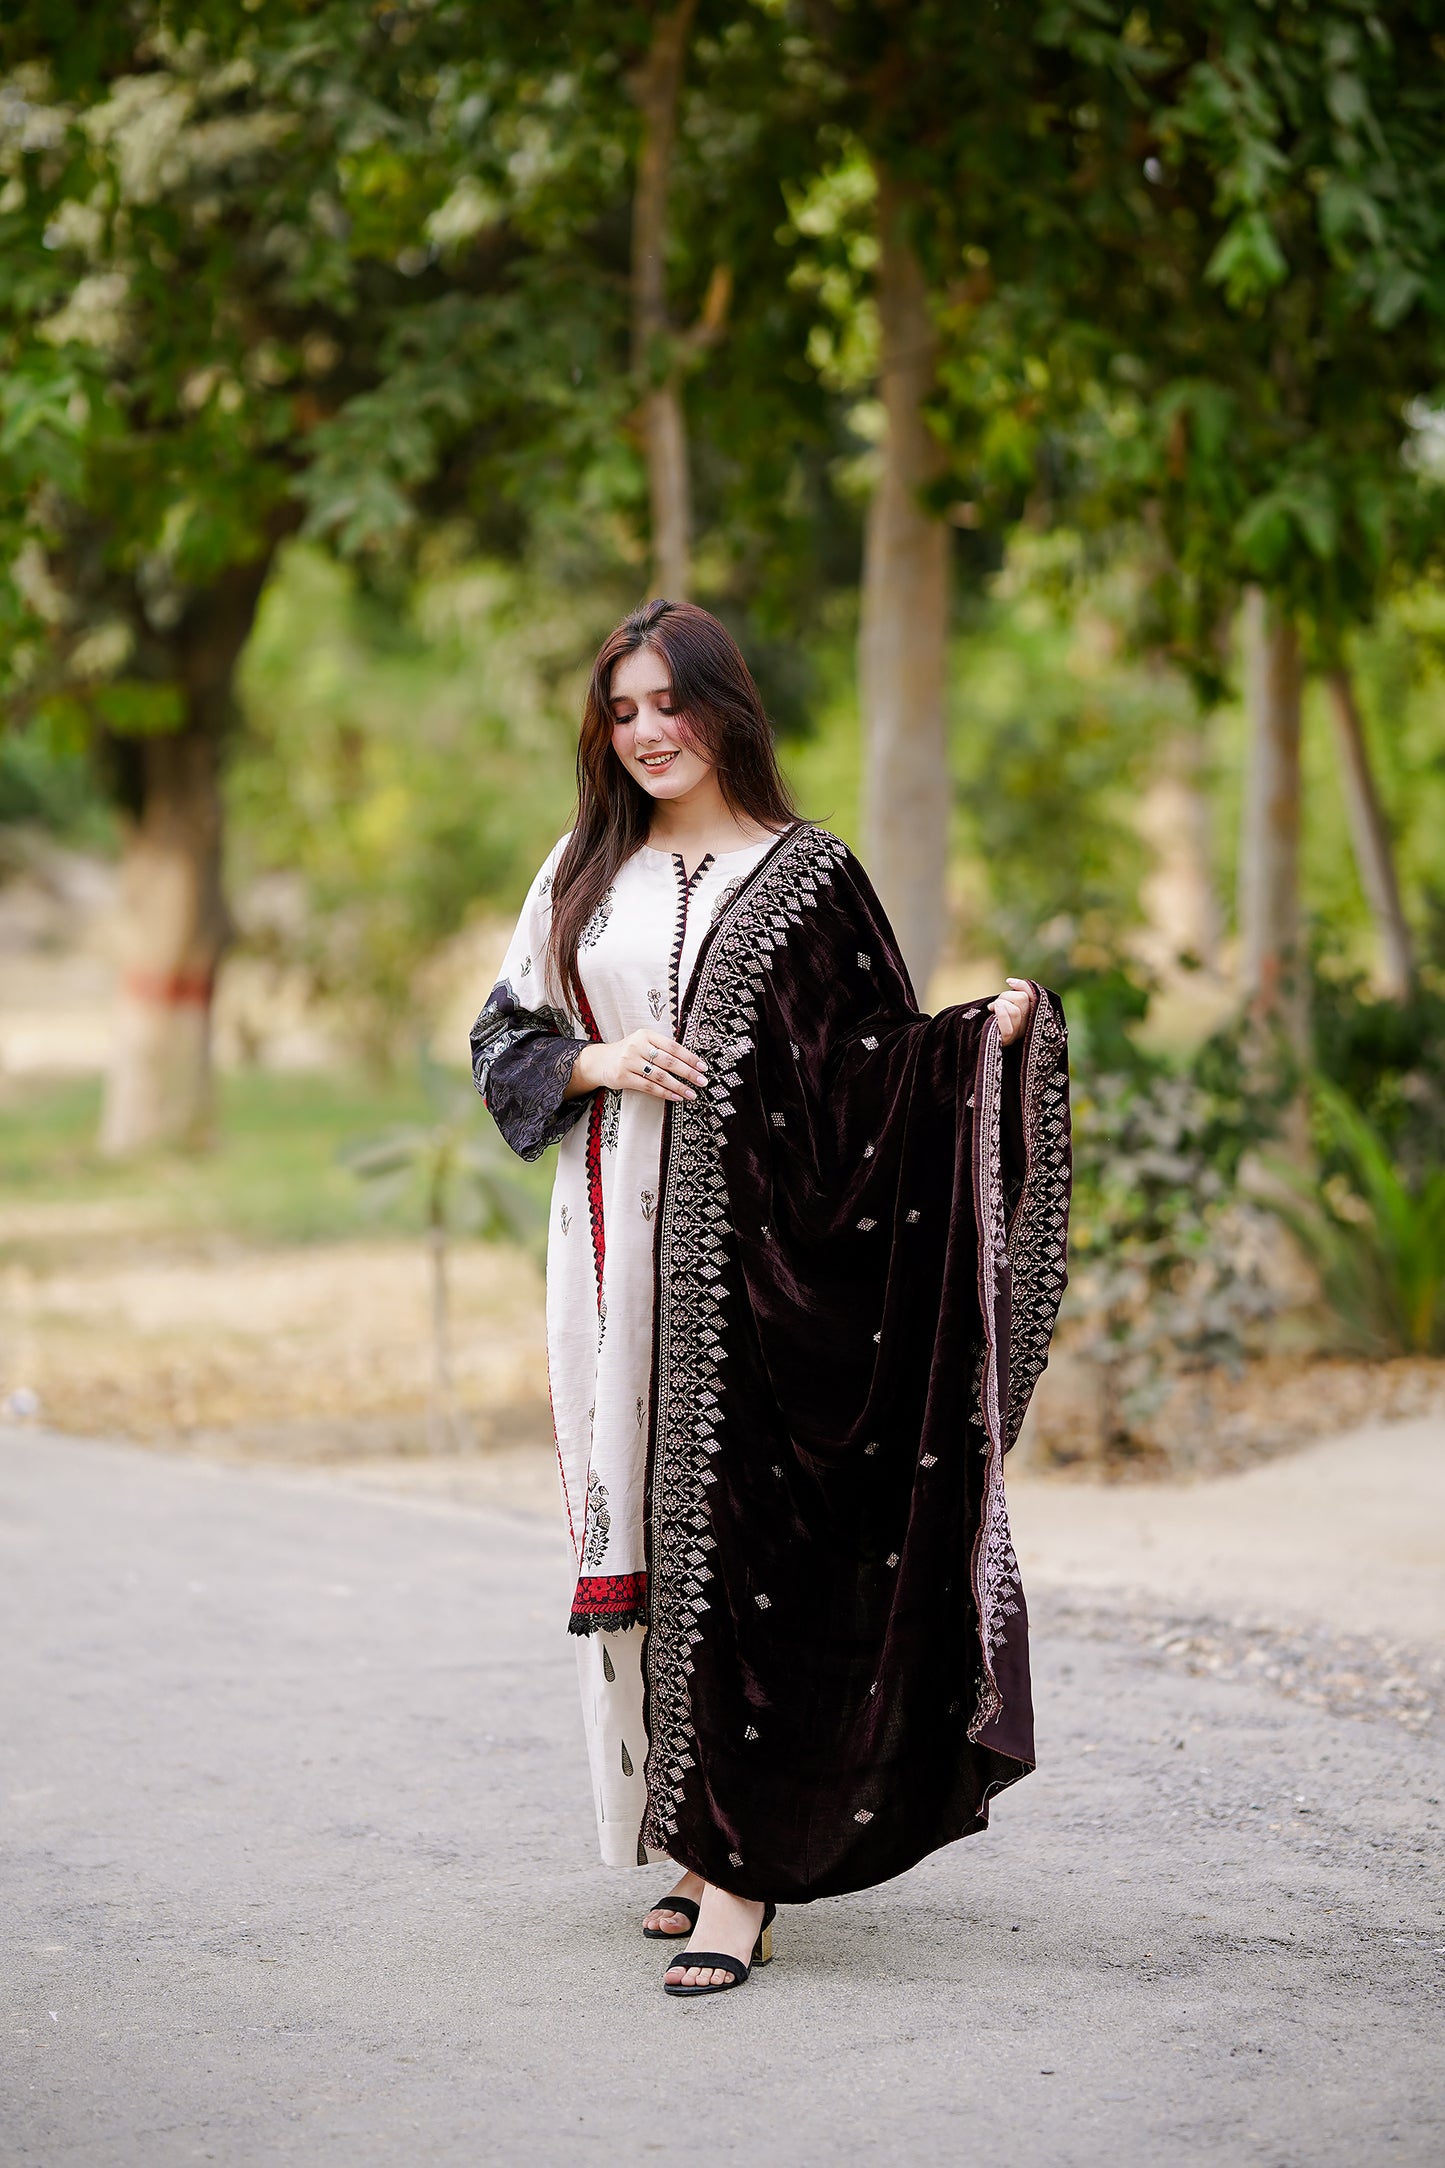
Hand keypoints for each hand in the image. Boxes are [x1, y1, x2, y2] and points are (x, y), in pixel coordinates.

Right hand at [567, 1027, 708, 1103]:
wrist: (600, 1061)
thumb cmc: (628, 1053)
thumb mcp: (643, 1043)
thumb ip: (662, 1049)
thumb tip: (690, 1062)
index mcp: (646, 1035)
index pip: (673, 1046)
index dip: (690, 1057)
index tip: (702, 1067)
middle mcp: (637, 1046)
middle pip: (669, 1061)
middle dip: (688, 1073)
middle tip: (702, 1081)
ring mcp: (629, 1061)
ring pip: (660, 1076)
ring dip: (679, 1086)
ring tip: (691, 1094)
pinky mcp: (623, 1077)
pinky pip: (648, 1087)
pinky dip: (664, 1093)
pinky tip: (675, 1097)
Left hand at [991, 977, 1036, 1046]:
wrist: (977, 1035)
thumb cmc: (990, 1017)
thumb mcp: (1001, 1002)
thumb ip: (1010, 995)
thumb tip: (1010, 981)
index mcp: (1029, 1013)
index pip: (1033, 996)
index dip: (1023, 985)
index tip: (1008, 981)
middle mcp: (1027, 1025)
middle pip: (1022, 999)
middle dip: (1005, 996)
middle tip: (995, 1004)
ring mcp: (1018, 1034)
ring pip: (1015, 1011)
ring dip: (999, 1005)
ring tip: (992, 1009)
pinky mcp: (1007, 1041)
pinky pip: (1008, 1029)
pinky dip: (1000, 1016)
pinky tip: (991, 1010)